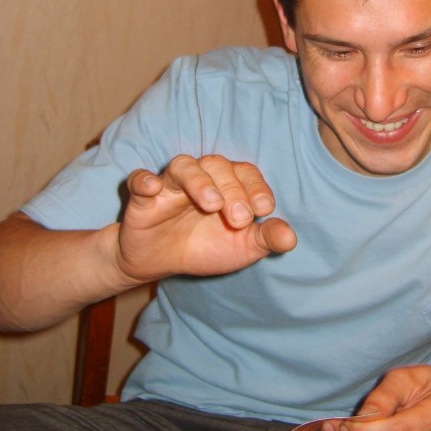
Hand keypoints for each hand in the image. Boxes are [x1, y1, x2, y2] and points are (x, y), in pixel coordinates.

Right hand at [115, 154, 296, 283]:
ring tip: (212, 204)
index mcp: (227, 184)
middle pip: (217, 166)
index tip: (265, 209)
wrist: (160, 264)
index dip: (256, 187)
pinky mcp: (143, 199)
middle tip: (240, 219)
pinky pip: (140, 180)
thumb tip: (291, 238)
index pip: (245, 172)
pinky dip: (144, 180)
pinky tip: (152, 187)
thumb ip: (265, 239)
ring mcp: (170, 185)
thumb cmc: (206, 246)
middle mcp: (201, 177)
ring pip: (184, 166)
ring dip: (199, 181)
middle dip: (233, 190)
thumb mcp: (241, 247)